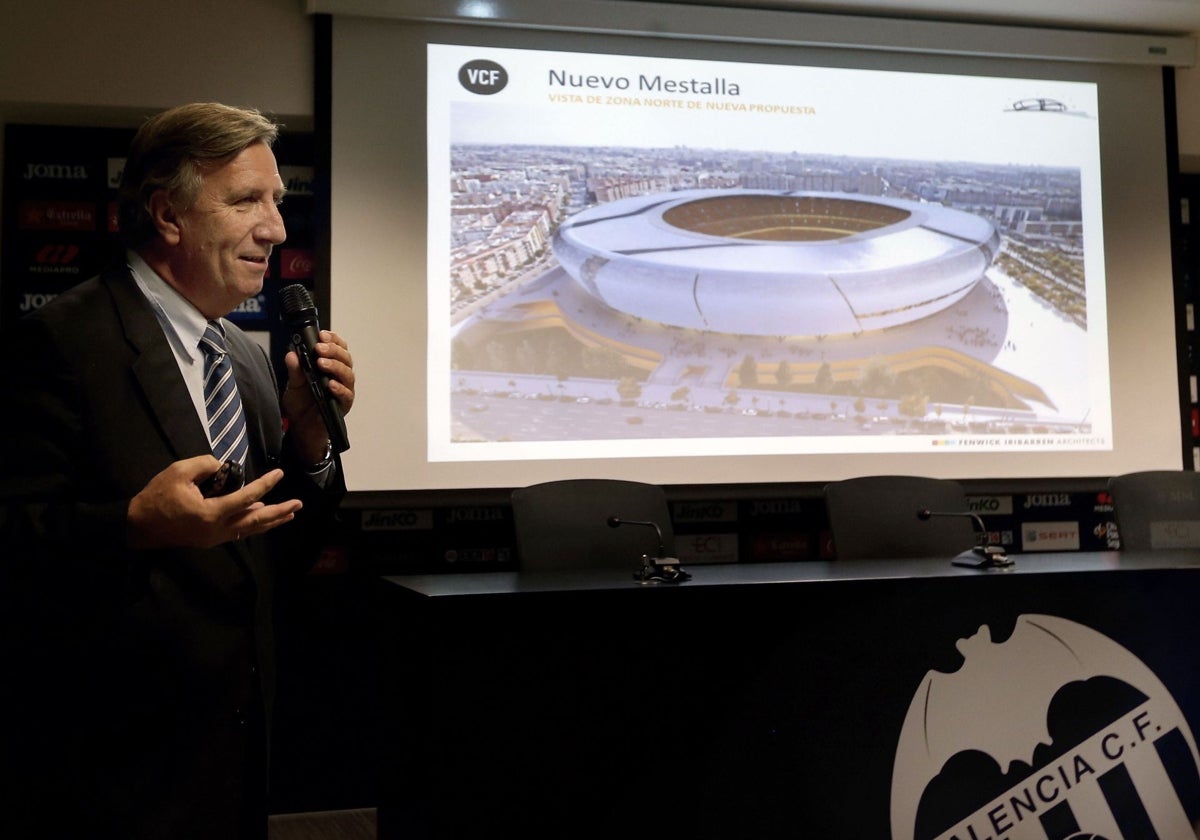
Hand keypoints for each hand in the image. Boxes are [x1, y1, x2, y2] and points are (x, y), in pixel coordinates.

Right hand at [126, 455, 302, 549]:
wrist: (138, 526)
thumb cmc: (157, 497)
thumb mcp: (178, 472)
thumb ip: (205, 465)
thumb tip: (224, 467)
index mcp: (211, 513)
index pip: (247, 498)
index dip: (265, 485)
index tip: (279, 475)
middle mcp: (218, 529)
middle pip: (256, 521)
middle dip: (279, 512)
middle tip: (298, 504)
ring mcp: (214, 538)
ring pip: (249, 529)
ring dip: (270, 520)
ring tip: (289, 513)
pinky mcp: (209, 539)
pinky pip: (238, 531)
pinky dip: (253, 524)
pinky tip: (261, 516)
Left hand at [282, 329, 354, 462]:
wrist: (301, 428)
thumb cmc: (301, 404)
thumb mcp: (294, 384)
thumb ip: (295, 370)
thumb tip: (292, 354)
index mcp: (331, 367)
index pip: (338, 348)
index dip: (333, 340)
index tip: (321, 335)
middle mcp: (340, 376)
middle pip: (345, 358)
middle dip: (333, 350)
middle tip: (319, 348)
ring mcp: (344, 391)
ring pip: (348, 374)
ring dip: (335, 366)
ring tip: (321, 363)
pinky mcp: (343, 405)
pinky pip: (346, 395)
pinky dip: (339, 388)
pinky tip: (330, 384)